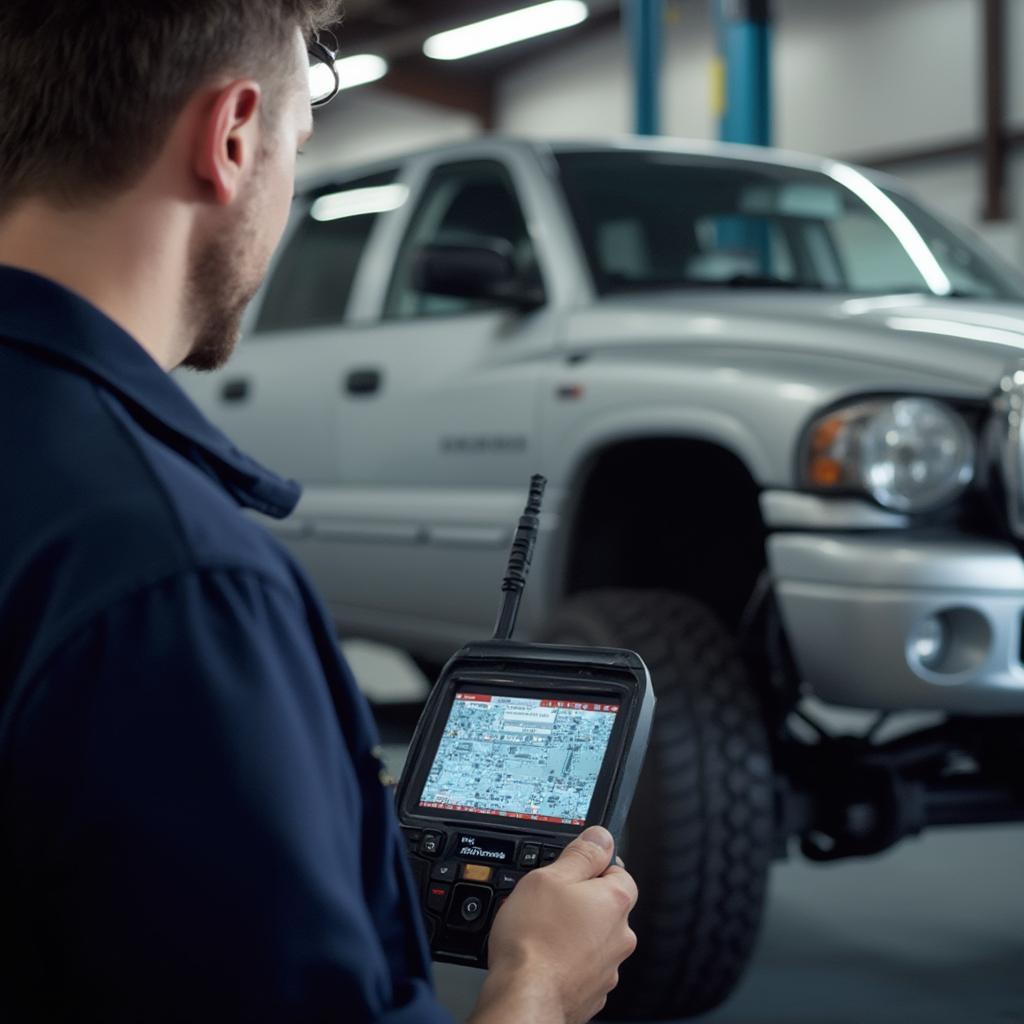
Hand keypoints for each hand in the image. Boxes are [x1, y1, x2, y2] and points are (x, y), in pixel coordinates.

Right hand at [469, 827, 637, 1023]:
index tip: (569, 871)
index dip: (591, 866)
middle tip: (548, 903)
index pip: (617, 869)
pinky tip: (545, 958)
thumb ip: (581, 853)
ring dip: (574, 933)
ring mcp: (609, 968)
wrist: (525, 997)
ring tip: (541, 933)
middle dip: (580, 902)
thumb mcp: (549, 877)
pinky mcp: (593, 993)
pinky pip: (583, 966)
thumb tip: (600, 836)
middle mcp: (621, 935)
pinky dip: (568, 961)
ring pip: (594, 938)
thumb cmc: (534, 940)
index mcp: (615, 900)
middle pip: (605, 905)